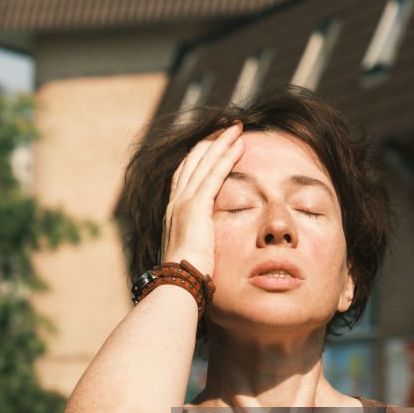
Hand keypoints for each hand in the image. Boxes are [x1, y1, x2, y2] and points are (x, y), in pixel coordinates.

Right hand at [161, 123, 245, 277]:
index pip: (185, 175)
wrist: (178, 283)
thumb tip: (207, 248)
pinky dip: (227, 158)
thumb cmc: (186, 276)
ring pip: (204, 163)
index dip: (200, 158)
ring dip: (221, 143)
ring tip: (237, 129)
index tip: (214, 145)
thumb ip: (198, 242)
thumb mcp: (191, 253)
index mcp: (173, 212)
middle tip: (227, 129)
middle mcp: (175, 203)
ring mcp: (184, 203)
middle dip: (210, 143)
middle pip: (192, 162)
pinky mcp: (196, 207)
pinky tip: (240, 145)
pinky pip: (214, 175)